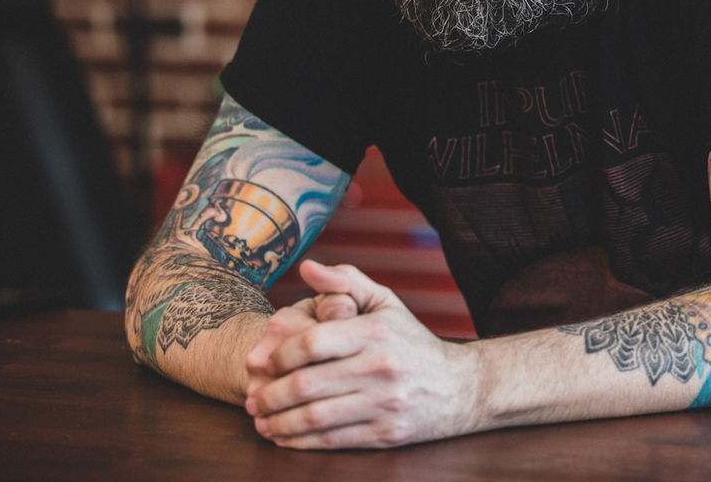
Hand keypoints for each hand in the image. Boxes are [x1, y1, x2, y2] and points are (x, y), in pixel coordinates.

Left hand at [244, 260, 482, 448]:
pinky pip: (332, 441)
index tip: (262, 361)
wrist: (459, 387)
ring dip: (279, 422)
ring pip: (316, 417)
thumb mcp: (384, 302)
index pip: (314, 341)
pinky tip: (283, 437)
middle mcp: (381, 367)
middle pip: (308, 383)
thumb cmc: (411, 340)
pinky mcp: (386, 434)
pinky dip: (300, 442)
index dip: (279, 354)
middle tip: (251, 396)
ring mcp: (384, 403)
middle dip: (271, 393)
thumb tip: (306, 268)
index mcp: (376, 331)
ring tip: (261, 420)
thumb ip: (344, 281)